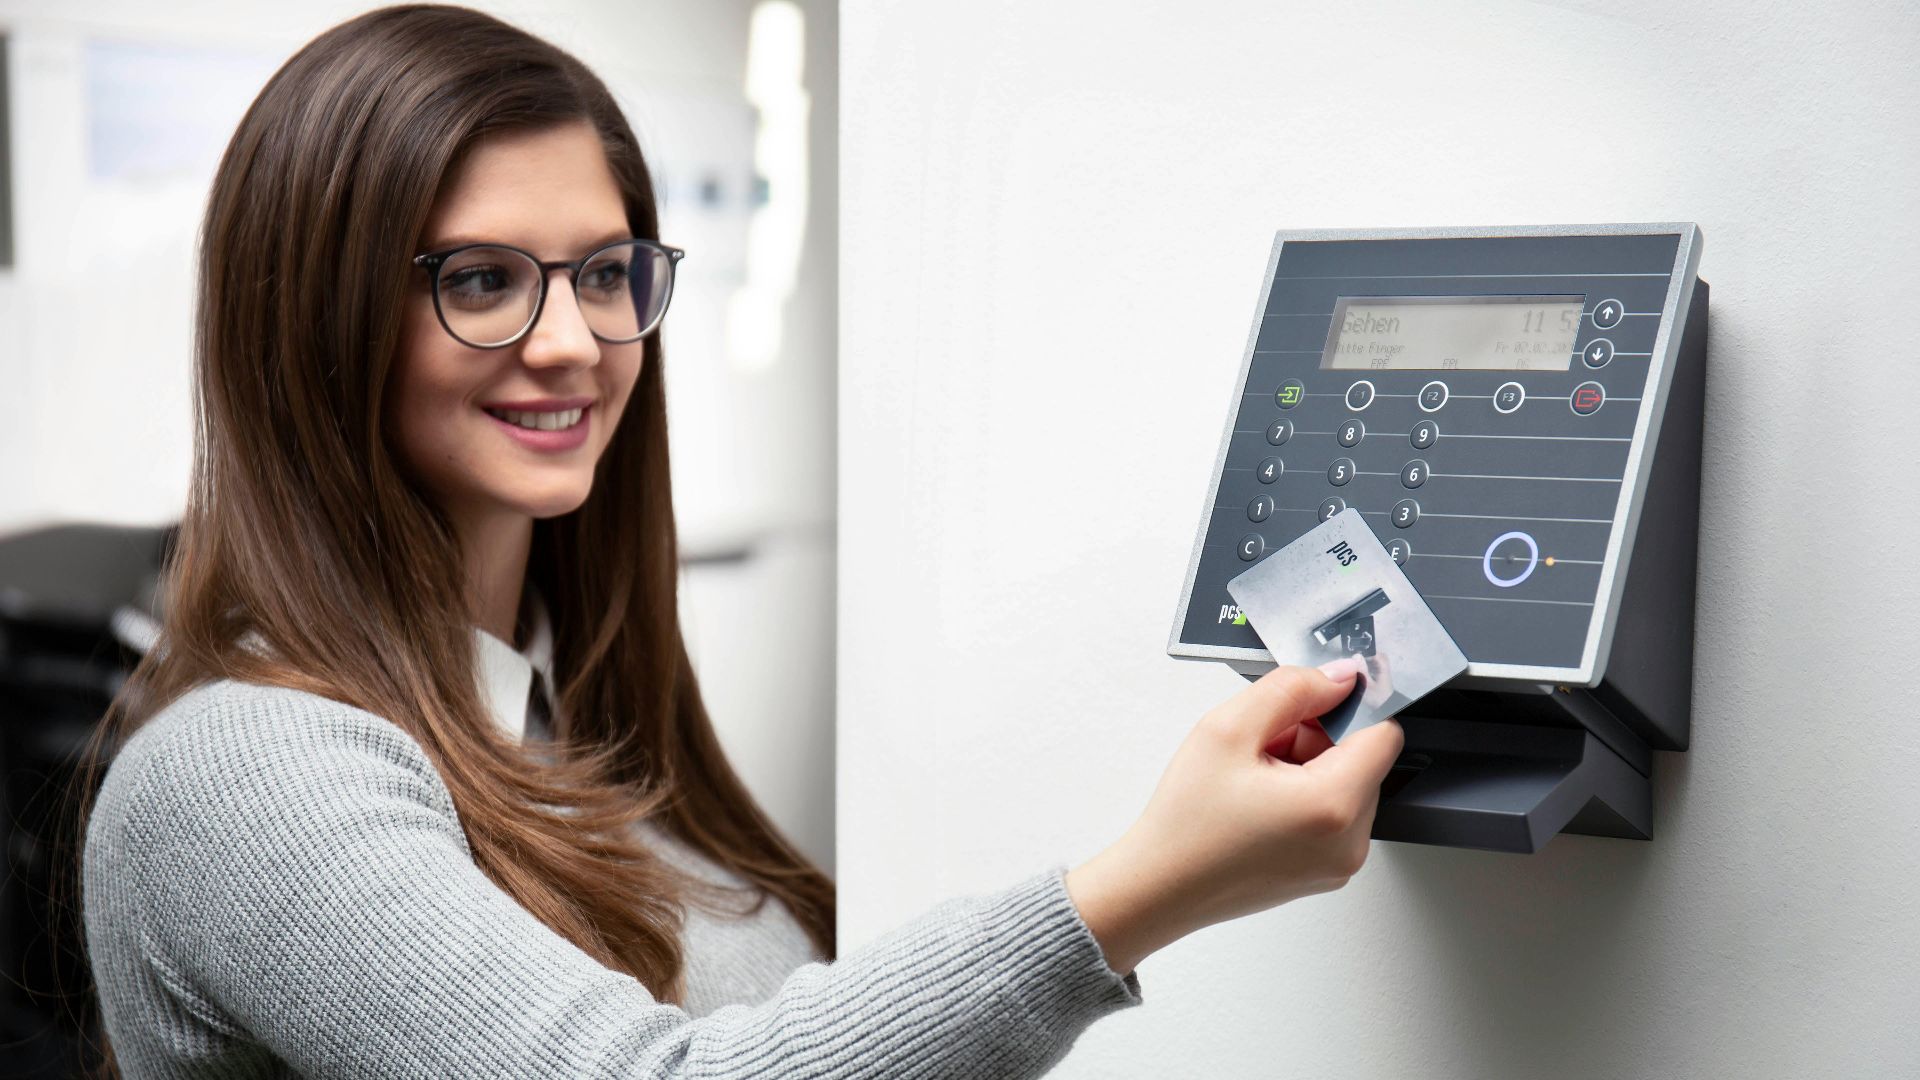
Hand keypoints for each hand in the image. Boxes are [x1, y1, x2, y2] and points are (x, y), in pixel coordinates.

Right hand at [1064, 658, 1403, 975]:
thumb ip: (1292, 688)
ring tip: (1255, 780)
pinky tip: (1259, 803)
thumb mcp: (1228, 728)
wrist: (1159, 886)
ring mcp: (1339, 863)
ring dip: (1308, 768)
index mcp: (1333, 807)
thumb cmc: (1185, 824)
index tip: (1308, 706)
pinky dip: (1303, 798)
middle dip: (1317, 740)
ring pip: (1347, 785)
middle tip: (1262, 750)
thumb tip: (1338, 678)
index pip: (1384, 732)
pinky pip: (1333, 815)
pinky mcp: (1325, 872)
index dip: (1344, 708)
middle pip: (1362, 759)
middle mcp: (1348, 843)